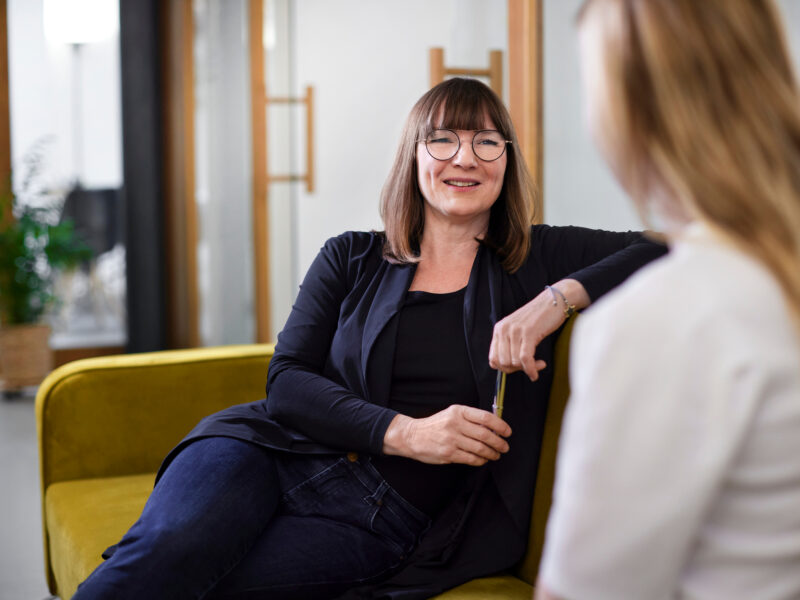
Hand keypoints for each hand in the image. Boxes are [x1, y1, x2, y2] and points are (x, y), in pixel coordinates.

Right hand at [382, 405, 511, 465]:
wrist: (412, 436)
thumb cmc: (435, 425)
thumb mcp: (451, 414)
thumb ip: (470, 418)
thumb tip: (494, 426)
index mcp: (458, 412)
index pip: (485, 417)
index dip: (500, 425)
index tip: (507, 432)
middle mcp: (455, 424)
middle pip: (485, 434)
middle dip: (499, 442)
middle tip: (505, 446)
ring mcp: (451, 440)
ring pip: (480, 448)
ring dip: (492, 453)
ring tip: (496, 454)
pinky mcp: (448, 454)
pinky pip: (471, 459)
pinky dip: (481, 461)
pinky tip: (483, 460)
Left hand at [489, 279, 588, 380]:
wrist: (554, 301)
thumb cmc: (539, 317)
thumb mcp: (518, 329)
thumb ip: (510, 343)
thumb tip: (510, 367)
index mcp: (499, 329)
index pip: (493, 359)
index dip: (505, 369)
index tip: (517, 368)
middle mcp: (504, 329)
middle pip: (503, 363)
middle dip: (517, 369)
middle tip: (530, 366)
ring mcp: (515, 330)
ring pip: (514, 362)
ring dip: (528, 368)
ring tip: (538, 364)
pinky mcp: (528, 332)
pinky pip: (525, 358)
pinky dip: (531, 369)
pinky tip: (537, 370)